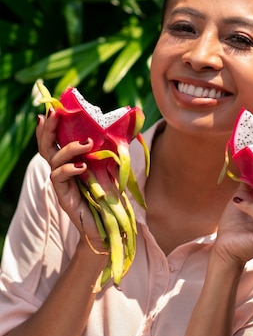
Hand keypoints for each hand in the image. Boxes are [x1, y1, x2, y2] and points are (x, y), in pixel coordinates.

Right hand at [36, 110, 107, 253]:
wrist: (111, 227)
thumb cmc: (111, 198)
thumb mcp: (113, 170)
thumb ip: (111, 153)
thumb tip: (122, 131)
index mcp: (72, 162)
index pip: (57, 141)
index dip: (53, 126)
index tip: (54, 109)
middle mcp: (64, 172)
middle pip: (47, 147)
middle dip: (50, 129)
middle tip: (56, 114)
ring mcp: (63, 185)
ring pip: (53, 160)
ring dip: (68, 149)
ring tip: (86, 144)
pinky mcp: (64, 197)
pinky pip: (59, 178)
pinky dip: (69, 169)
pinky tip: (82, 167)